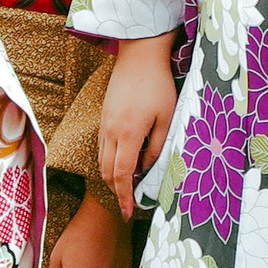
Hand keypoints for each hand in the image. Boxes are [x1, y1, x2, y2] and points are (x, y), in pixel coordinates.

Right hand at [98, 33, 177, 219]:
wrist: (139, 55)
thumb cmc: (157, 85)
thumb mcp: (166, 117)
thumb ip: (157, 146)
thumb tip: (147, 168)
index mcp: (128, 134)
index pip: (123, 175)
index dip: (125, 196)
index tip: (128, 211)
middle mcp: (110, 132)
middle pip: (107, 172)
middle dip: (116, 192)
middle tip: (128, 205)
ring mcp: (104, 124)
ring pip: (101, 161)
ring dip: (111, 178)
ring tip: (126, 188)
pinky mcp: (103, 116)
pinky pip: (101, 147)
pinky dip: (108, 162)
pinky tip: (121, 163)